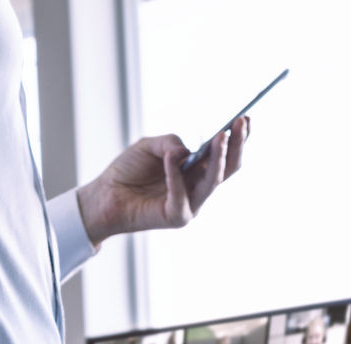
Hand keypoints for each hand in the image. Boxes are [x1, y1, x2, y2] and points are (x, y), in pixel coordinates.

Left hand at [76, 115, 249, 246]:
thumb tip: (186, 151)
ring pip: (213, 182)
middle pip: (227, 168)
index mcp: (197, 170)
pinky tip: (173, 158)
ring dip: (219, 158)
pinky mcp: (176, 216)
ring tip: (221, 137)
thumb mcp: (150, 146)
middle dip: (237, 146)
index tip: (246, 119)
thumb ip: (170, 143)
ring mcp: (191, 204)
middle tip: (241, 124)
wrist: (105, 195)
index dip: (237, 139)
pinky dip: (176, 175)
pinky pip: (181, 195)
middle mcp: (198, 187)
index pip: (225, 155)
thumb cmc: (128, 171)